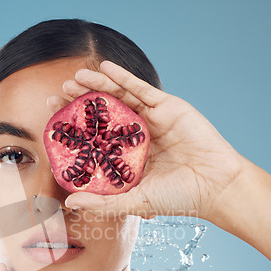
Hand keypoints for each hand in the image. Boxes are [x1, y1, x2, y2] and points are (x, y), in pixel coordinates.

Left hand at [53, 60, 245, 220]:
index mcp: (128, 157)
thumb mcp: (134, 201)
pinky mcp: (168, 107)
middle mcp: (137, 136)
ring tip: (73, 78)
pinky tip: (104, 68)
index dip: (76, 130)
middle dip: (80, 104)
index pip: (96, 139)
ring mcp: (152, 119)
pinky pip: (141, 88)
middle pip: (104, 115)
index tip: (54, 124)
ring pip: (119, 97)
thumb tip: (70, 202)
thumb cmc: (178, 198)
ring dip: (97, 86)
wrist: (215, 187)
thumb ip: (103, 202)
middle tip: (57, 96)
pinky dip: (122, 77)